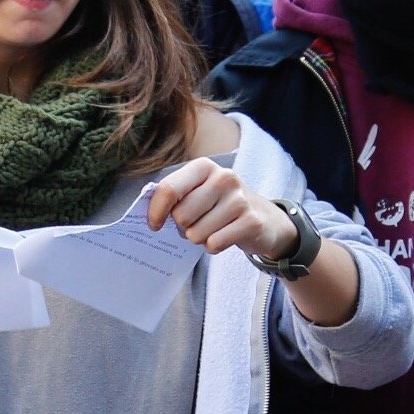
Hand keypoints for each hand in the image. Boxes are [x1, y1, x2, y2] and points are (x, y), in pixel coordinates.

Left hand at [146, 158, 296, 261]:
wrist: (264, 218)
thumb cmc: (220, 205)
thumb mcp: (198, 191)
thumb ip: (174, 196)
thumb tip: (148, 213)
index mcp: (204, 167)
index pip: (169, 189)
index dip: (156, 212)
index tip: (154, 225)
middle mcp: (224, 178)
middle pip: (181, 216)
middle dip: (183, 227)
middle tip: (195, 224)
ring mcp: (240, 199)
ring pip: (196, 234)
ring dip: (199, 238)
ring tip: (213, 229)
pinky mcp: (251, 222)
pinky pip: (214, 244)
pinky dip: (213, 246)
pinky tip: (224, 236)